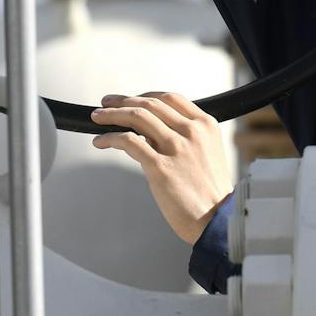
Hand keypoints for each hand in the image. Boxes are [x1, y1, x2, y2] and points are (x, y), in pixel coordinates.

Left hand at [90, 90, 234, 244]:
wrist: (218, 220)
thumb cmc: (210, 192)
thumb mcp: (208, 153)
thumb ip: (185, 137)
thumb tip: (151, 132)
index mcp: (205, 125)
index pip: (170, 98)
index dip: (144, 95)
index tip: (129, 99)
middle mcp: (191, 132)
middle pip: (150, 104)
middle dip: (123, 101)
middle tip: (106, 103)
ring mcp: (176, 148)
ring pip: (137, 117)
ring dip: (112, 114)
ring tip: (98, 117)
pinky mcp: (160, 167)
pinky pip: (128, 142)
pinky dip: (110, 138)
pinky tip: (101, 141)